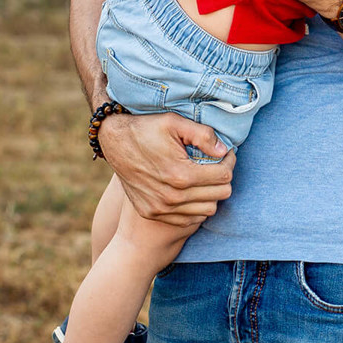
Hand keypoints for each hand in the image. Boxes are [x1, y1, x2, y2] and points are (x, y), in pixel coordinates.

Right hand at [98, 111, 234, 227]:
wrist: (113, 142)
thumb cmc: (145, 128)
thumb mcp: (174, 122)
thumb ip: (203, 135)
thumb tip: (223, 150)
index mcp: (180, 175)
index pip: (224, 176)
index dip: (229, 162)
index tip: (226, 153)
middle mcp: (172, 197)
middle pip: (220, 195)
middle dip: (223, 177)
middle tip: (217, 164)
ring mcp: (161, 208)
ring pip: (207, 210)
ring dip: (211, 194)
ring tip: (205, 177)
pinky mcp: (153, 212)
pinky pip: (189, 219)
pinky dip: (195, 206)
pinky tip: (191, 190)